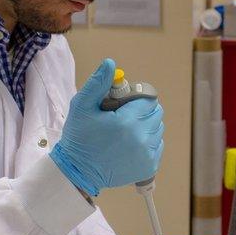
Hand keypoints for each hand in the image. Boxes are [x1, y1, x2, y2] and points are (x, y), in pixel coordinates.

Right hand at [50, 58, 163, 195]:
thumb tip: (110, 63)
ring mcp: (147, 154)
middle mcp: (141, 138)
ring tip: (126, 131)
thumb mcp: (82, 106)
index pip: (148, 99)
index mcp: (127, 121)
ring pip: (158, 129)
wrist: (78, 171)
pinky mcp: (149, 167)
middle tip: (123, 116)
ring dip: (146, 126)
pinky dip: (148, 142)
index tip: (124, 103)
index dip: (137, 97)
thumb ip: (98, 83)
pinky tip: (130, 144)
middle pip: (156, 113)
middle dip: (142, 110)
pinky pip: (157, 145)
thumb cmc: (79, 137)